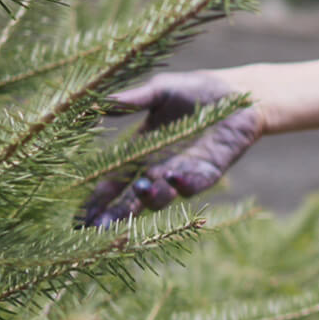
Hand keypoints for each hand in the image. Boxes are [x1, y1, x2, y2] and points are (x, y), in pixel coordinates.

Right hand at [80, 70, 262, 225]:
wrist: (237, 93)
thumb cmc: (195, 91)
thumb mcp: (160, 91)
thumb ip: (133, 100)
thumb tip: (95, 102)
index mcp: (140, 152)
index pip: (113, 181)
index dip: (97, 200)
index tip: (80, 219)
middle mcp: (158, 168)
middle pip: (131, 198)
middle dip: (116, 214)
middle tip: (98, 228)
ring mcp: (183, 172)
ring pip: (162, 196)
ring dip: (150, 198)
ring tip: (139, 192)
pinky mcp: (209, 171)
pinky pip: (194, 185)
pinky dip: (184, 185)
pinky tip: (174, 180)